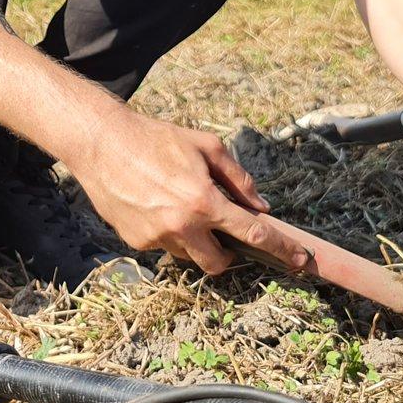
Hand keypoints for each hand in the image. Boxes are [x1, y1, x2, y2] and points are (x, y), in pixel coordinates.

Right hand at [68, 111, 310, 274]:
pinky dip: (169, 233)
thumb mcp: (205, 146)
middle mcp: (182, 226)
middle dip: (229, 255)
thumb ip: (238, 178)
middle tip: (225, 235)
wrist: (102, 144)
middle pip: (220, 263)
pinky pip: (164, 246)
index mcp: (204, 201)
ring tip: (179, 206)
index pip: (254, 235)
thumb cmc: (156, 139)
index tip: (301, 260)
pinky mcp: (137, 242)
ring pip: (189, 255)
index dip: (282, 249)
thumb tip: (261, 206)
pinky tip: (155, 206)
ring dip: (195, 240)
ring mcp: (157, 238)